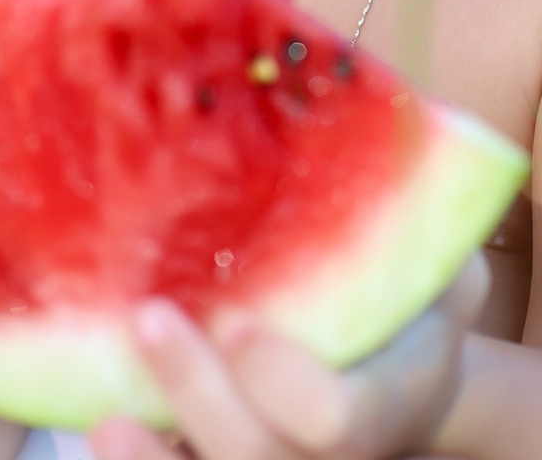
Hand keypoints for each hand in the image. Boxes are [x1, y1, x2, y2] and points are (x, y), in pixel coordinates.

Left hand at [91, 252, 490, 459]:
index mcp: (380, 404)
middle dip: (200, 395)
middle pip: (255, 455)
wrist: (401, 380)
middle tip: (150, 318)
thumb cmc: (413, 304)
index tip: (238, 320)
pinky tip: (100, 422)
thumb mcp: (441, 261)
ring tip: (106, 417)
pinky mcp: (215, 457)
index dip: (282, 381)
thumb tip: (391, 115)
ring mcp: (266, 457)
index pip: (332, 419)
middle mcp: (316, 453)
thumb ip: (425, 218)